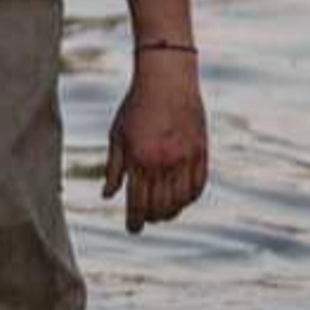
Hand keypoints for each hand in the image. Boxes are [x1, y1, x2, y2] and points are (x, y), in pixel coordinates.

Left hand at [103, 52, 208, 233]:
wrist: (167, 80)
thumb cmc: (135, 106)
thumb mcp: (117, 135)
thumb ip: (114, 168)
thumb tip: (108, 196)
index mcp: (139, 158)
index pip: (137, 201)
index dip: (135, 219)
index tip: (133, 229)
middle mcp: (163, 161)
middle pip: (160, 205)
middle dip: (152, 217)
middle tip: (146, 221)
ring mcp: (185, 157)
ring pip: (181, 199)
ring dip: (171, 211)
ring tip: (163, 214)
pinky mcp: (201, 151)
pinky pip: (198, 185)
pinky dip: (190, 197)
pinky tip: (182, 200)